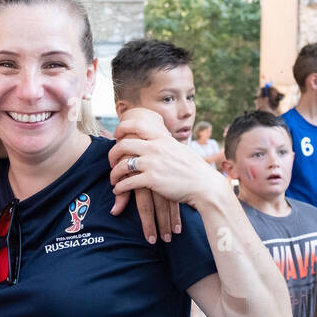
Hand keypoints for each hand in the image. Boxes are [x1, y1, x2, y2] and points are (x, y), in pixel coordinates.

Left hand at [109, 111, 224, 215]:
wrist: (204, 185)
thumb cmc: (194, 169)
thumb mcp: (180, 149)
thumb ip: (167, 143)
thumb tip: (161, 137)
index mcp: (162, 138)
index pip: (137, 125)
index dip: (122, 128)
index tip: (116, 135)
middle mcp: (155, 148)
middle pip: (124, 145)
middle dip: (112, 153)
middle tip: (111, 161)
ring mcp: (153, 163)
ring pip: (122, 165)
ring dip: (114, 174)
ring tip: (113, 180)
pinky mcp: (151, 180)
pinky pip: (127, 182)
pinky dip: (120, 187)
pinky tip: (118, 190)